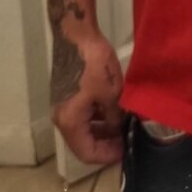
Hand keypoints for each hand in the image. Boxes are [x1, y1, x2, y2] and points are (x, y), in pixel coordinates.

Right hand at [50, 32, 124, 165]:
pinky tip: (115, 110)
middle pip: (85, 142)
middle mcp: (63, 118)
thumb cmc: (93, 64)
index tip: (127, 150)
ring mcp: (64, 106)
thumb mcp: (111, 93)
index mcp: (70, 122)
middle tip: (129, 137)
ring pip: (85, 128)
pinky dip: (98, 116)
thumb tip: (118, 129)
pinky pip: (84, 114)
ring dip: (104, 129)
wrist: (76, 35)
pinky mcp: (68, 94)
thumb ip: (115, 117)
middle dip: (107, 143)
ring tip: (126, 124)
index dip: (108, 156)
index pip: (87, 153)